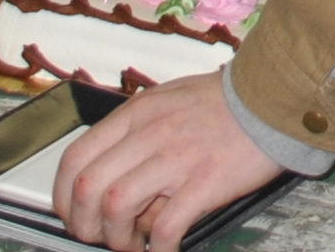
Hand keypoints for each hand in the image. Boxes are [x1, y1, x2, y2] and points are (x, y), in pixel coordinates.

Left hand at [52, 73, 285, 251]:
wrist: (272, 98)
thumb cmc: (224, 101)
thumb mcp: (168, 98)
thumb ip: (136, 128)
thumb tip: (110, 166)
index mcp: (136, 114)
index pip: (76, 157)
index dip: (63, 195)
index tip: (71, 213)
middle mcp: (149, 134)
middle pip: (88, 187)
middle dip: (83, 223)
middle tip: (97, 236)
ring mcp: (176, 159)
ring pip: (116, 206)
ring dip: (115, 237)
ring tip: (130, 245)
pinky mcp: (205, 183)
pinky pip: (166, 225)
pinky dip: (156, 247)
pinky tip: (162, 250)